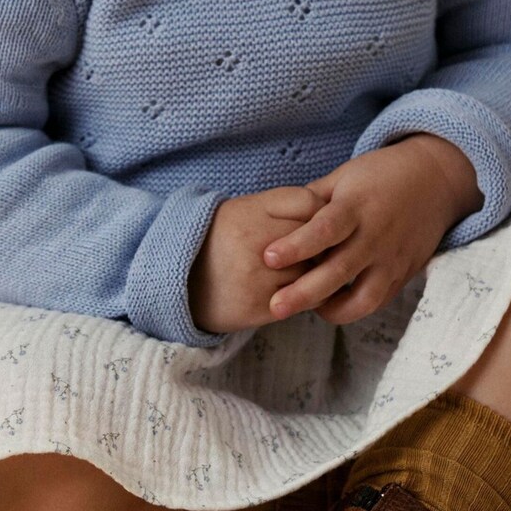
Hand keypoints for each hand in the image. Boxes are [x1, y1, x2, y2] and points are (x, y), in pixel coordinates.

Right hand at [188, 186, 326, 334]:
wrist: (180, 280)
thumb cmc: (222, 238)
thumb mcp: (245, 209)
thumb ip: (283, 206)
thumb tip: (329, 212)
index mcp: (251, 210)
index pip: (309, 203)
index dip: (322, 212)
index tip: (321, 221)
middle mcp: (255, 240)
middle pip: (316, 240)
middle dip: (324, 245)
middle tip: (321, 249)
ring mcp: (258, 276)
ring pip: (314, 271)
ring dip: (318, 273)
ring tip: (306, 271)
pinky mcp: (259, 306)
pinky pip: (304, 300)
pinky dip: (309, 296)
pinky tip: (298, 290)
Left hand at [261, 135, 480, 326]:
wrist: (435, 180)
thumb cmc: (380, 174)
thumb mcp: (344, 176)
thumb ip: (312, 200)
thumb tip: (277, 220)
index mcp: (356, 206)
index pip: (324, 229)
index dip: (296, 246)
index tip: (268, 257)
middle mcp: (376, 235)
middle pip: (339, 270)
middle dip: (305, 292)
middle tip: (275, 306)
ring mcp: (392, 258)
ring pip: (363, 297)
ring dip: (331, 310)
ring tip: (304, 311)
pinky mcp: (403, 274)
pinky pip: (377, 301)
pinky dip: (353, 309)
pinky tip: (329, 307)